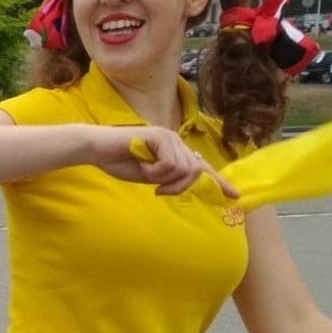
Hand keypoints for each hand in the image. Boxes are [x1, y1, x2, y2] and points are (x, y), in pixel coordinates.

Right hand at [91, 126, 238, 198]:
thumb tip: (188, 184)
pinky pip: (170, 164)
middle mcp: (176, 141)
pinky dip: (155, 172)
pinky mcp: (160, 136)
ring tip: (144, 172)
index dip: (218, 182)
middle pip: (195, 172)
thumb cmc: (119, 162)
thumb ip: (169, 178)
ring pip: (184, 170)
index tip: (234, 196)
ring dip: (163, 179)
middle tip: (158, 191)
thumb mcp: (150, 176)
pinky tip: (141, 164)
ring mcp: (169, 137)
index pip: (202, 168)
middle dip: (179, 187)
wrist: (97, 149)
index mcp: (174, 151)